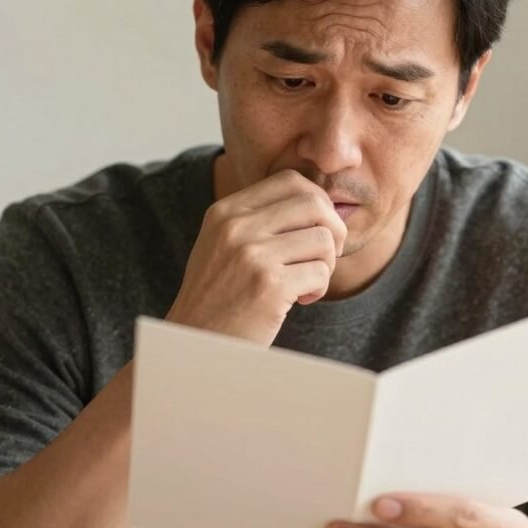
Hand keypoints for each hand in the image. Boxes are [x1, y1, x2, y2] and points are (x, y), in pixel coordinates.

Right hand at [166, 168, 346, 346]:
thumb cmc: (216, 299)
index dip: (317, 202)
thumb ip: (258, 219)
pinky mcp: (269, 286)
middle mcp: (236, 227)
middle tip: (324, 256)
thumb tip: (318, 201)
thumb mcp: (222, 245)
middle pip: (314, 203)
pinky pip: (320, 272)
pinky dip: (318, 288)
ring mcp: (252, 256)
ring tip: (306, 282)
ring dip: (326, 263)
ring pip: (324, 239)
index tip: (315, 229)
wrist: (194, 346)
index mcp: (225, 212)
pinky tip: (300, 300)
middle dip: (333, 230)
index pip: (291, 181)